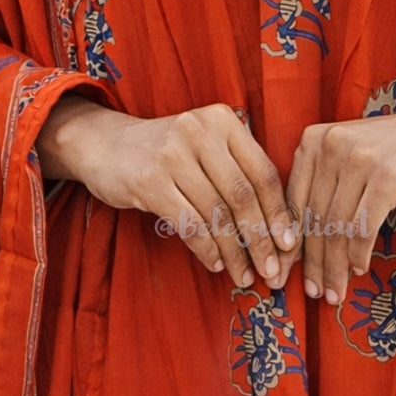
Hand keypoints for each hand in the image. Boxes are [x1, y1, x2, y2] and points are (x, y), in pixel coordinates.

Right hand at [35, 93, 296, 289]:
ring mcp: (173, 154)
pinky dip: (206, 248)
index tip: (291, 246)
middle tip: (273, 271)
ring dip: (235, 252)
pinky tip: (215, 264)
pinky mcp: (149, 180)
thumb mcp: (205, 146)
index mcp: (223, 120)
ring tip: (245, 274)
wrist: (104, 144)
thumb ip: (238, 171)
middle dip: (262, 239)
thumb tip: (279, 229)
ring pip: (217, 213)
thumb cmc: (167, 152)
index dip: (280, 213)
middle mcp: (200, 131)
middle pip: (243, 195)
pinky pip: (189, 223)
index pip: (263, 171)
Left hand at [280, 96, 395, 304]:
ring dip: (336, 266)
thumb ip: (321, 187)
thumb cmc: (392, 151)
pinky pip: (364, 227)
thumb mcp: (347, 158)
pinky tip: (359, 268)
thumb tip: (293, 243)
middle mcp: (331, 145)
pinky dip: (359, 254)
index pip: (295, 201)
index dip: (290, 244)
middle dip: (314, 262)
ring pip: (338, 226)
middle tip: (316, 292)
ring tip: (336, 292)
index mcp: (312, 139)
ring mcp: (360, 159)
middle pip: (316, 217)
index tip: (288, 273)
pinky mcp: (387, 176)